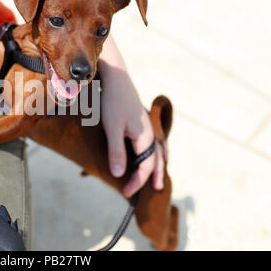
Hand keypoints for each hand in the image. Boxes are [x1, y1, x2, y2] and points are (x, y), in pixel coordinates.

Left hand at [98, 37, 165, 196]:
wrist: (115, 76)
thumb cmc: (112, 102)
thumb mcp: (112, 128)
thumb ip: (116, 151)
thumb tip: (119, 174)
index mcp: (144, 137)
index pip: (145, 166)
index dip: (137, 182)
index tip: (126, 193)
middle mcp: (149, 132)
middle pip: (155, 159)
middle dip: (152, 176)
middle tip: (156, 190)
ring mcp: (146, 125)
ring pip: (157, 149)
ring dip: (157, 163)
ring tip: (159, 174)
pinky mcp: (139, 118)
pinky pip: (153, 139)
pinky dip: (157, 149)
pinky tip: (155, 148)